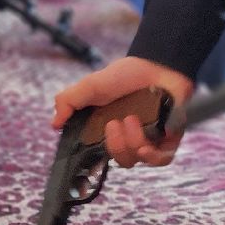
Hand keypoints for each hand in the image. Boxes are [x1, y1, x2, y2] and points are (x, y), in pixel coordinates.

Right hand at [52, 57, 194, 168]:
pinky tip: (146, 143)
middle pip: (120, 160)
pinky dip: (152, 155)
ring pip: (138, 159)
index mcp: (108, 131)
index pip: (99, 155)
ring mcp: (150, 140)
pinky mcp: (170, 139)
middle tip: (113, 122)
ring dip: (132, 142)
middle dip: (115, 146)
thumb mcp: (90, 86)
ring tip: (132, 119)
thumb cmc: (124, 75)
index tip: (88, 151)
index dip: (93, 160)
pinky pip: (161, 160)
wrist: (155, 64)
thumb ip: (69, 101)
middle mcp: (128, 138)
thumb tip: (54, 124)